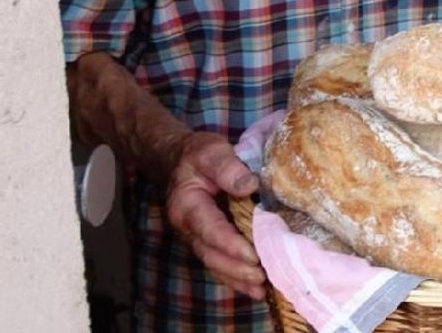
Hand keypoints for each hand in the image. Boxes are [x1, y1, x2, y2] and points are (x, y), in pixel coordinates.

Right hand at [165, 131, 265, 299]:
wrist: (179, 160)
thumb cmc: (197, 155)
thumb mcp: (211, 152)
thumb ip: (228, 168)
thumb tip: (249, 186)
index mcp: (187, 205)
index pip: (210, 229)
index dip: (230, 244)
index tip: (252, 254)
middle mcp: (188, 227)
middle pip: (211, 254)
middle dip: (236, 269)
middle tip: (261, 276)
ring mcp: (195, 236)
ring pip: (214, 263)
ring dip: (237, 279)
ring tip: (261, 289)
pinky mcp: (206, 240)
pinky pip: (218, 262)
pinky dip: (235, 277)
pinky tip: (254, 287)